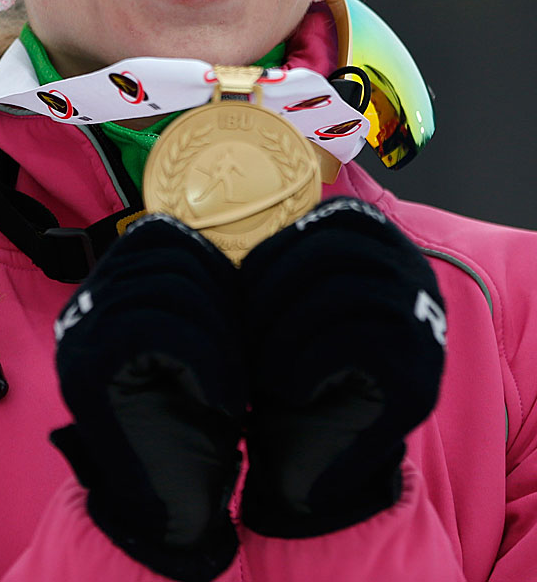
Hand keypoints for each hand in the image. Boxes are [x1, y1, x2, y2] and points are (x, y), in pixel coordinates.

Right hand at [51, 214, 245, 581]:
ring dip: (217, 331)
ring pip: (160, 285)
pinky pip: (153, 328)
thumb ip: (196, 289)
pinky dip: (204, 360)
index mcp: (109, 293)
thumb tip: (224, 243)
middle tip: (241, 350)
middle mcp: (83, 306)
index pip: (156, 232)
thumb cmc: (194, 420)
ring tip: (233, 381)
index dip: (210, 260)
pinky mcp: (87, 369)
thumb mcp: (199, 338)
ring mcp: (78, 335)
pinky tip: (221, 399)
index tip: (242, 307)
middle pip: (158, 249)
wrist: (169, 508)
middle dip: (216, 292)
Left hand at [239, 197, 445, 536]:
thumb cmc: (300, 359)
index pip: (337, 219)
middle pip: (335, 252)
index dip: (282, 247)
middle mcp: (417, 277)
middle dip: (275, 289)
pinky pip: (352, 344)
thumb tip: (245, 219)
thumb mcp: (299, 295)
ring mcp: (426, 325)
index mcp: (389, 247)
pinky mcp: (418, 375)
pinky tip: (287, 388)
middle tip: (245, 332)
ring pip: (342, 294)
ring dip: (284, 330)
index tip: (243, 285)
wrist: (327, 449)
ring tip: (261, 365)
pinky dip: (304, 364)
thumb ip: (295, 256)